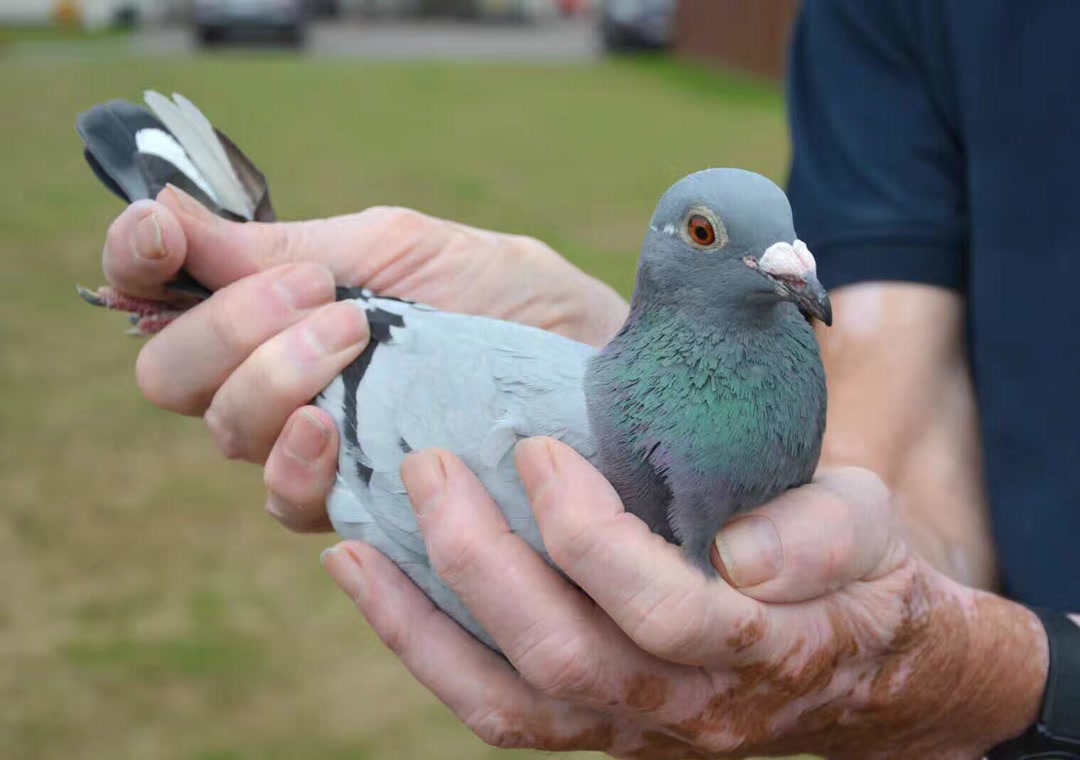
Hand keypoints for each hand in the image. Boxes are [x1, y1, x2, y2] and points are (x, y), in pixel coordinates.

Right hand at [100, 187, 627, 529]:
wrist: (590, 362)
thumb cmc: (508, 295)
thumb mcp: (400, 247)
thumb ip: (283, 245)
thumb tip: (163, 214)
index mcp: (279, 307)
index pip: (163, 294)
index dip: (136, 262)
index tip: (160, 233)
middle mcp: (282, 380)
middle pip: (174, 374)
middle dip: (226, 327)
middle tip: (321, 293)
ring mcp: (317, 446)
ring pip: (228, 431)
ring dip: (273, 376)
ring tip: (356, 334)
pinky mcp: (361, 504)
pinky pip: (287, 498)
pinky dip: (298, 455)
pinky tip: (335, 425)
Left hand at [322, 440, 1047, 758]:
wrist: (863, 665)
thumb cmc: (860, 575)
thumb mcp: (869, 529)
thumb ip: (821, 534)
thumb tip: (740, 549)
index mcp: (759, 648)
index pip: (660, 609)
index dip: (587, 534)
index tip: (537, 446)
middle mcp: (685, 709)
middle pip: (562, 656)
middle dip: (481, 560)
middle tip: (430, 466)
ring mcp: (632, 729)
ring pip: (510, 702)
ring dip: (424, 625)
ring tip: (355, 546)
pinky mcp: (594, 726)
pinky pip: (497, 709)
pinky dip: (428, 652)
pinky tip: (378, 587)